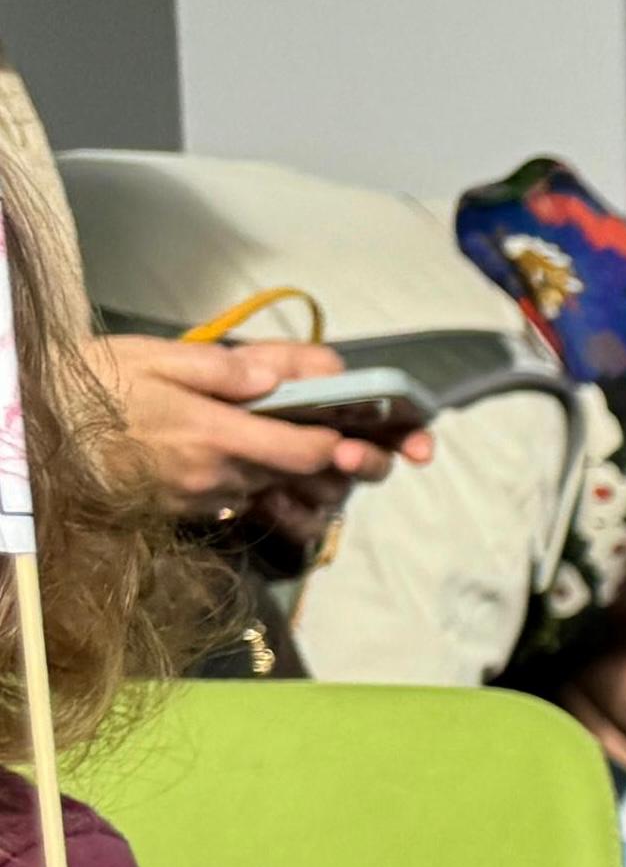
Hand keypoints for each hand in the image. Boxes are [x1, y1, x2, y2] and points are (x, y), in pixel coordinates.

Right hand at [87, 336, 426, 512]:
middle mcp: (213, 476)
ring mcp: (197, 497)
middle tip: (336, 427)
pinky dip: (246, 473)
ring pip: (267, 484)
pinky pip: (234, 495)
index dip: (339, 440)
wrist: (31, 431)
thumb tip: (278, 377)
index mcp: (214, 436)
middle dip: (320, 452)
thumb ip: (223, 368)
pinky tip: (233, 448)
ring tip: (280, 429)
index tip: (351, 422)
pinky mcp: (181, 509)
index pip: (307, 451)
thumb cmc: (91, 384)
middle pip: (295, 472)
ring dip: (282, 462)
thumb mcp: (154, 357)